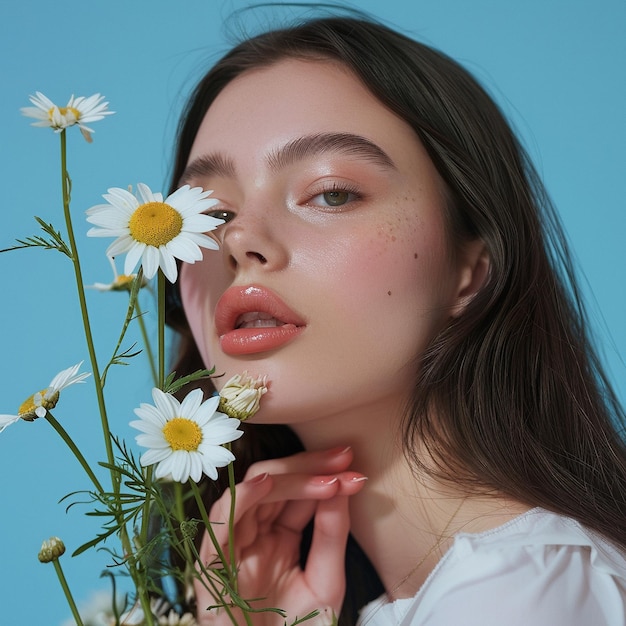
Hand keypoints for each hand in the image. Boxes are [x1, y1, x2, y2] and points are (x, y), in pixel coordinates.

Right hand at [194, 446, 365, 624]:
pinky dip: (239, 501)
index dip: (324, 473)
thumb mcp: (325, 583)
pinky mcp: (211, 567)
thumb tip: (342, 485)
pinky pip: (220, 526)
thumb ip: (330, 536)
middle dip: (310, 466)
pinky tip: (265, 484)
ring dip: (289, 479)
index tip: (354, 464)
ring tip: (327, 476)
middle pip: (274, 483)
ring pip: (250, 494)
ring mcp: (232, 548)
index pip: (297, 493)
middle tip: (344, 457)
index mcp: (277, 538)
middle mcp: (253, 536)